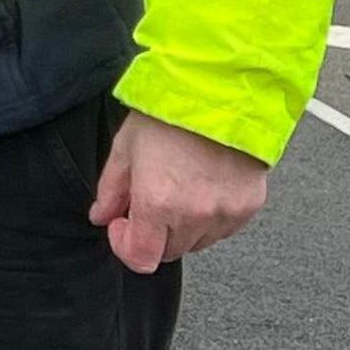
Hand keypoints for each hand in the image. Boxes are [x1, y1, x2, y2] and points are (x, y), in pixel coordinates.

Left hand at [86, 110, 270, 273]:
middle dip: (153, 233)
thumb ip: (111, 189)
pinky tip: (205, 186)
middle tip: (151, 198)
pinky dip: (211, 217)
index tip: (122, 225)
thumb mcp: (127, 145)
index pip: (141, 259)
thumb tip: (101, 216)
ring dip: (183, 226)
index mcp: (157, 202)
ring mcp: (225, 213)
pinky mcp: (249, 206)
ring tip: (181, 187)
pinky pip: (224, 228)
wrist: (223, 90)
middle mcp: (193, 215)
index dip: (125, 247)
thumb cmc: (172, 111)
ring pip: (198, 242)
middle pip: (168, 252)